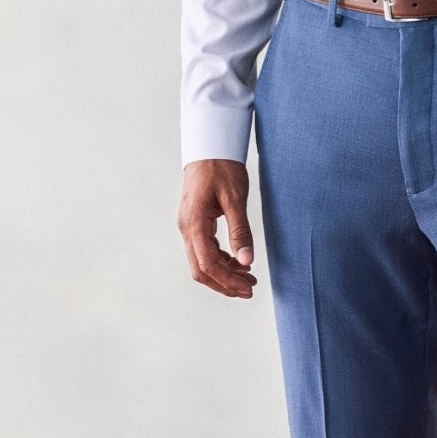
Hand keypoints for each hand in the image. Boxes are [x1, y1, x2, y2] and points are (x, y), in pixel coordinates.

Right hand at [179, 158, 257, 297]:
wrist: (209, 147)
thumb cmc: (221, 167)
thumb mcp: (235, 199)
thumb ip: (241, 231)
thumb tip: (247, 261)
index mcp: (194, 223)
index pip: (208, 264)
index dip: (227, 281)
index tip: (247, 288)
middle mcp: (187, 229)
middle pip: (201, 270)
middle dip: (225, 284)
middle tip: (249, 290)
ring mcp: (189, 227)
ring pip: (202, 262)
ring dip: (224, 274)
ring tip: (249, 278)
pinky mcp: (195, 224)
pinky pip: (205, 251)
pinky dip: (222, 261)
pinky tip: (239, 262)